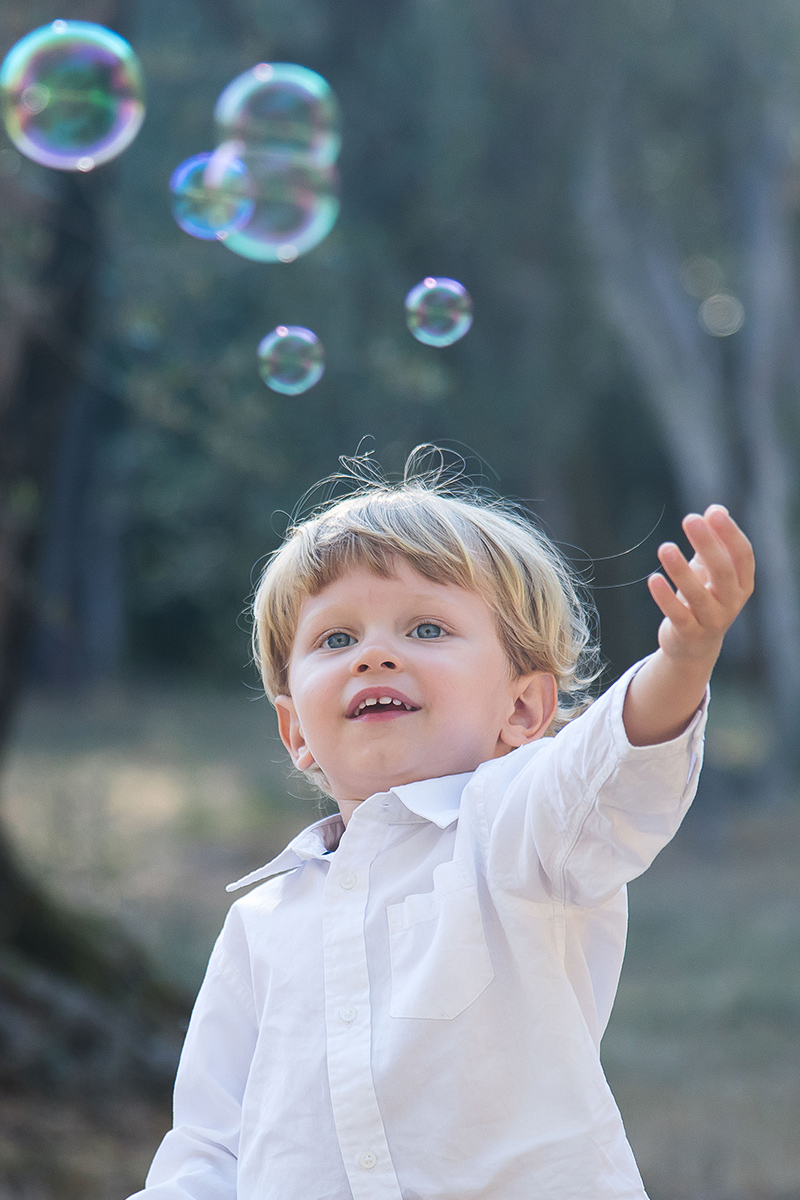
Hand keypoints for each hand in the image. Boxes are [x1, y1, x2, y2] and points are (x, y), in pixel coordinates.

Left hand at [648, 505, 754, 665]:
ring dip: (680, 570)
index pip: (743, 555)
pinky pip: (677, 614)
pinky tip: (652, 578)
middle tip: (690, 518)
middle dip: (708, 544)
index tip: (713, 512)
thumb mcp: (710, 570)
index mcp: (742, 584)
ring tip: (665, 547)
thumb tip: (717, 508)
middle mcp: (731, 603)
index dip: (730, 533)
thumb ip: (715, 542)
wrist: (694, 647)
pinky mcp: (689, 634)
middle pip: (723, 571)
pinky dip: (665, 597)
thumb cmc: (703, 598)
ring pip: (698, 595)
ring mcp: (712, 621)